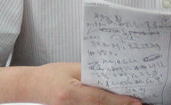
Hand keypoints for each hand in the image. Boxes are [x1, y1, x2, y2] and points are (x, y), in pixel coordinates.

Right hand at [26, 62, 141, 104]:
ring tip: (129, 103)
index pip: (100, 99)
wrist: (32, 85)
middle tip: (138, 103)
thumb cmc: (52, 74)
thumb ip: (92, 74)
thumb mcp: (73, 69)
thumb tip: (114, 77)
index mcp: (70, 93)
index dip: (120, 101)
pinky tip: (114, 104)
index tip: (137, 101)